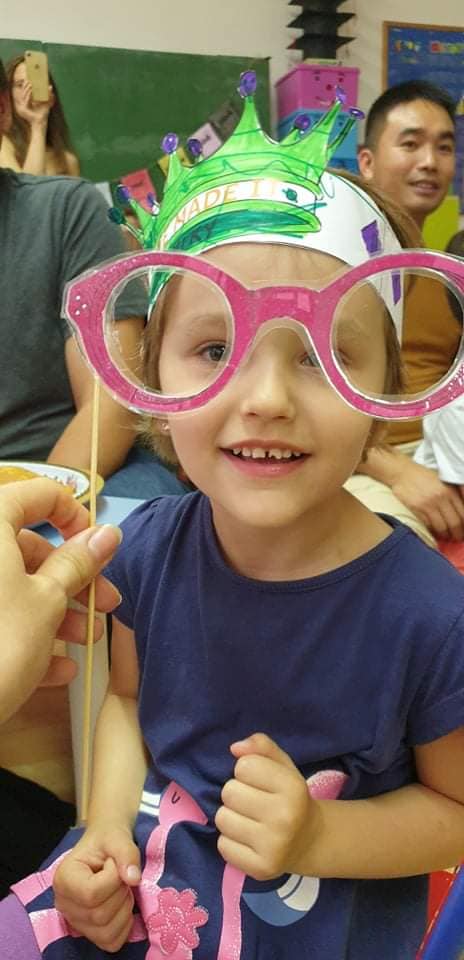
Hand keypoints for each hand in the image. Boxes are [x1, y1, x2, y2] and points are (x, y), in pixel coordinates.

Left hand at [0, 478, 121, 720]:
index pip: (39, 493)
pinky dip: (24, 634)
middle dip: (71, 580)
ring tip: (80, 643)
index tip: (97, 550)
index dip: (75, 518)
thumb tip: (106, 534)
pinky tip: (52, 670)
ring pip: (13, 584)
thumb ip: (78, 563)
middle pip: (27, 547)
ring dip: (54, 612)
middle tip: (103, 606)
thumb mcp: (49, 599)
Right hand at [14, 79, 52, 125]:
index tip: (29, 79)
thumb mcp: (47, 103)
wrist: (41, 122)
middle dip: (26, 86)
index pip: (25, 92)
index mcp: (28, 102)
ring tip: (30, 84)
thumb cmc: (43, 114)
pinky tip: (31, 90)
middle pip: (23, 92)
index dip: (26, 86)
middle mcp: (24, 103)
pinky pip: (26, 100)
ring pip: (24, 95)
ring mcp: (23, 106)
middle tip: (29, 80)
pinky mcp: (24, 109)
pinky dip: (29, 94)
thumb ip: (49, 96)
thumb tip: (51, 87)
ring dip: (27, 89)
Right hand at [54, 823, 140, 950]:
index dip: (112, 878)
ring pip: (106, 932)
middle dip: (120, 892)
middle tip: (120, 874)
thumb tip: (133, 879)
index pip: (91, 894)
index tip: (113, 862)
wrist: (106, 844)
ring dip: (124, 908)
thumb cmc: (107, 839)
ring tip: (120, 888)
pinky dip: (124, 924)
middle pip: (99, 915)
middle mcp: (64, 904)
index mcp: (63, 879)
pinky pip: (112, 941)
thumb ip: (125, 853)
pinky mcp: (90, 933)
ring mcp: (75, 922)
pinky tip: (121, 903)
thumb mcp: (116, 836)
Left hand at [215, 733, 316, 880]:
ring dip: (230, 817)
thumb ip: (261, 746)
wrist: (309, 841)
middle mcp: (285, 817)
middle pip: (229, 792)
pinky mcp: (261, 869)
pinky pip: (223, 846)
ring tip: (248, 820)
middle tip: (252, 802)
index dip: (246, 770)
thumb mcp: (283, 766)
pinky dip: (230, 841)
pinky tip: (247, 840)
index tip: (259, 781)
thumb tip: (235, 748)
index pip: (244, 766)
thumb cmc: (289, 797)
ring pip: (222, 818)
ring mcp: (273, 846)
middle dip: (236, 793)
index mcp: (293, 787)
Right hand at [390, 459, 463, 540]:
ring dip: (444, 534)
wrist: (402, 472)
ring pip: (441, 527)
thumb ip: (455, 495)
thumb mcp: (443, 482)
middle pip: (454, 523)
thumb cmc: (423, 477)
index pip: (463, 514)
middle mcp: (441, 498)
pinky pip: (428, 525)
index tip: (463, 530)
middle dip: (457, 534)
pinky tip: (433, 531)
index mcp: (450, 491)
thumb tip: (461, 512)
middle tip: (456, 537)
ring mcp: (428, 504)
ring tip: (445, 536)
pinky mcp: (416, 509)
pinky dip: (432, 531)